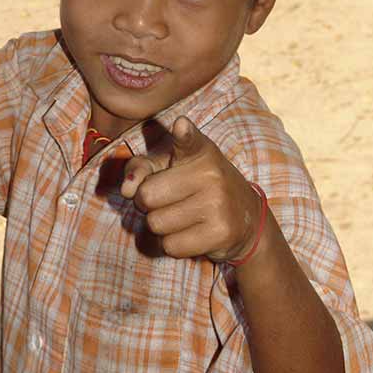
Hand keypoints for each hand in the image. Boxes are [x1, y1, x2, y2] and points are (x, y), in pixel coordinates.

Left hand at [121, 116, 261, 262]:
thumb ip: (140, 169)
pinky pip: (170, 246)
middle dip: (147, 203)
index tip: (181, 126)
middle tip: (167, 200)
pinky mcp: (221, 233)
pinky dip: (172, 244)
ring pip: (156, 224)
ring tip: (181, 216)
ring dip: (160, 225)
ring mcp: (218, 203)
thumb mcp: (168, 167)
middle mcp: (211, 173)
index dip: (183, 133)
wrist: (246, 217)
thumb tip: (126, 189)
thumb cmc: (194, 186)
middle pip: (147, 196)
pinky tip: (190, 233)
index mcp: (199, 150)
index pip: (188, 140)